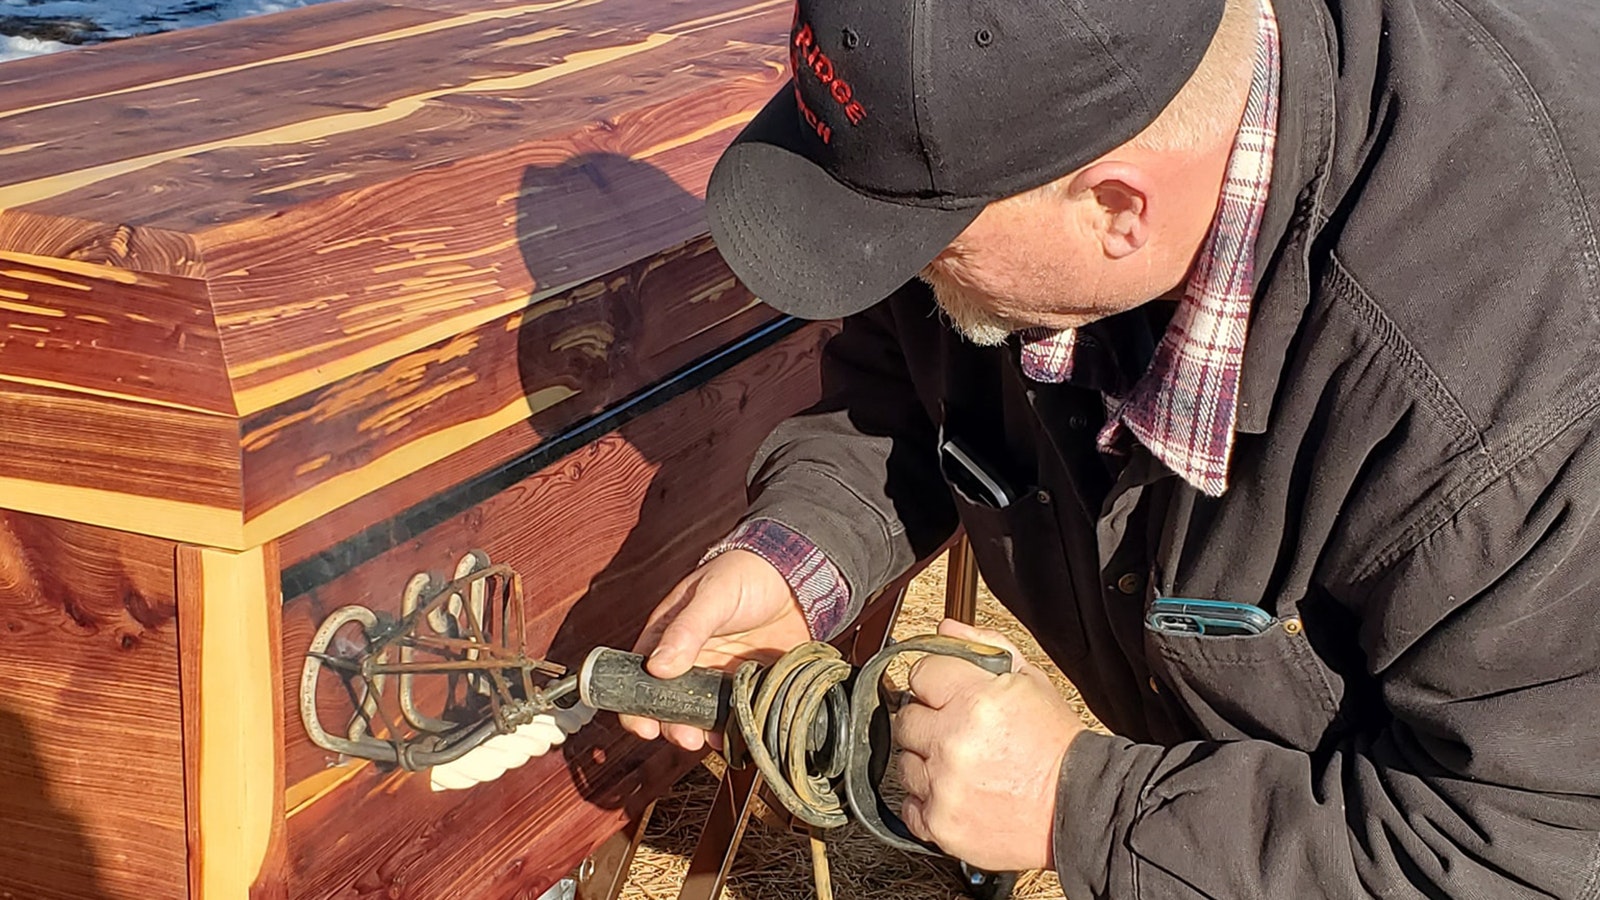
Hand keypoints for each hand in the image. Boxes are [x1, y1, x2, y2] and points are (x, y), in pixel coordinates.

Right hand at [619, 549, 810, 751]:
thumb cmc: (745, 575)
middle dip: (674, 726)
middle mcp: (690, 662)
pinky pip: (737, 715)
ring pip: (702, 715)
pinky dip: (737, 728)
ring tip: (711, 738)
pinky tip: (740, 733)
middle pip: (670, 704)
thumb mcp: (714, 595)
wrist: (795, 579)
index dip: (637, 704)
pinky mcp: (747, 686)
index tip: (645, 726)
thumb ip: (687, 629)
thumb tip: (657, 667)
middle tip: (685, 737)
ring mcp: (718, 677)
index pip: (640, 676)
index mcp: (668, 637)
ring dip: (703, 731)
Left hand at [894, 619, 1085, 871]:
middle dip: (929, 721)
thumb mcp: (1030, 682)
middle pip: (906, 718)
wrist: (1078, 806)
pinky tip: (955, 791)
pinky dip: (927, 799)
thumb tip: (947, 629)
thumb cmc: (1056, 745)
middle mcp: (953, 741)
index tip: (949, 694)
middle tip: (958, 732)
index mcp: (975, 700)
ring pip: (904, 762)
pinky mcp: (940, 823)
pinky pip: (909, 804)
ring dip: (926, 761)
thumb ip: (985, 647)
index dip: (937, 682)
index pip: (921, 672)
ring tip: (963, 766)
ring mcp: (943, 785)